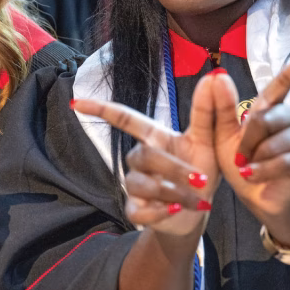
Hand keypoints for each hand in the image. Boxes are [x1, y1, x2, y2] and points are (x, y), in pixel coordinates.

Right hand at [73, 74, 221, 236]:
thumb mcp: (208, 141)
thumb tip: (214, 76)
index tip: (75, 102)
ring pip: (142, 184)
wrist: (199, 212)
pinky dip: (160, 213)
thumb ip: (206, 111)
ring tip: (198, 199)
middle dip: (173, 169)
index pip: (123, 119)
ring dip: (174, 193)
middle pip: (143, 155)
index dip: (100, 109)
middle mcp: (140, 159)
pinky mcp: (136, 210)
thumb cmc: (201, 171)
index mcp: (154, 138)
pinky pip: (139, 211)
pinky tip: (177, 211)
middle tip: (201, 180)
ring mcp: (135, 185)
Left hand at [213, 49, 289, 242]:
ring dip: (255, 156)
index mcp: (268, 108)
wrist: (254, 196)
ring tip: (247, 167)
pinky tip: (253, 175)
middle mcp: (289, 119)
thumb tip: (217, 75)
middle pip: (267, 116)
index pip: (285, 81)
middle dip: (247, 138)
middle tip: (238, 154)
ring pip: (275, 140)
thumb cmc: (239, 162)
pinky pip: (284, 160)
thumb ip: (219, 108)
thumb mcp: (222, 135)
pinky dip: (263, 169)